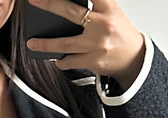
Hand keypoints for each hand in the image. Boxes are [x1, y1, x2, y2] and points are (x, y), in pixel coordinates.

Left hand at [26, 0, 145, 86]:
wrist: (134, 58)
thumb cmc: (119, 33)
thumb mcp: (111, 11)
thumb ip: (93, 5)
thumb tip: (63, 7)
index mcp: (107, 7)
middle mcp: (102, 24)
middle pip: (70, 13)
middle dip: (49, 5)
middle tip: (34, 2)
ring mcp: (97, 44)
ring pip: (66, 43)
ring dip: (46, 44)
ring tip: (33, 43)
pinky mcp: (94, 61)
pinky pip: (72, 61)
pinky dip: (62, 61)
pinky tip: (56, 59)